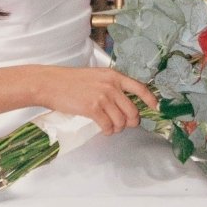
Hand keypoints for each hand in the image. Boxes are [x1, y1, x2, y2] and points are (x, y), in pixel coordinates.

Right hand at [34, 65, 154, 133]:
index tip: (155, 107)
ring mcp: (103, 97)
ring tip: (111, 126)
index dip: (150, 100)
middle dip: (131, 121)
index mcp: (114, 76)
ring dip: (118, 128)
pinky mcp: (93, 109)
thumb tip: (124, 101)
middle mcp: (111, 86)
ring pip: (121, 121)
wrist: (51, 83)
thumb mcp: (96, 76)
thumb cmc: (71, 81)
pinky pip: (108, 126)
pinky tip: (104, 129)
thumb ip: (111, 86)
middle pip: (133, 110)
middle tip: (124, 124)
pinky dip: (108, 131)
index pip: (140, 88)